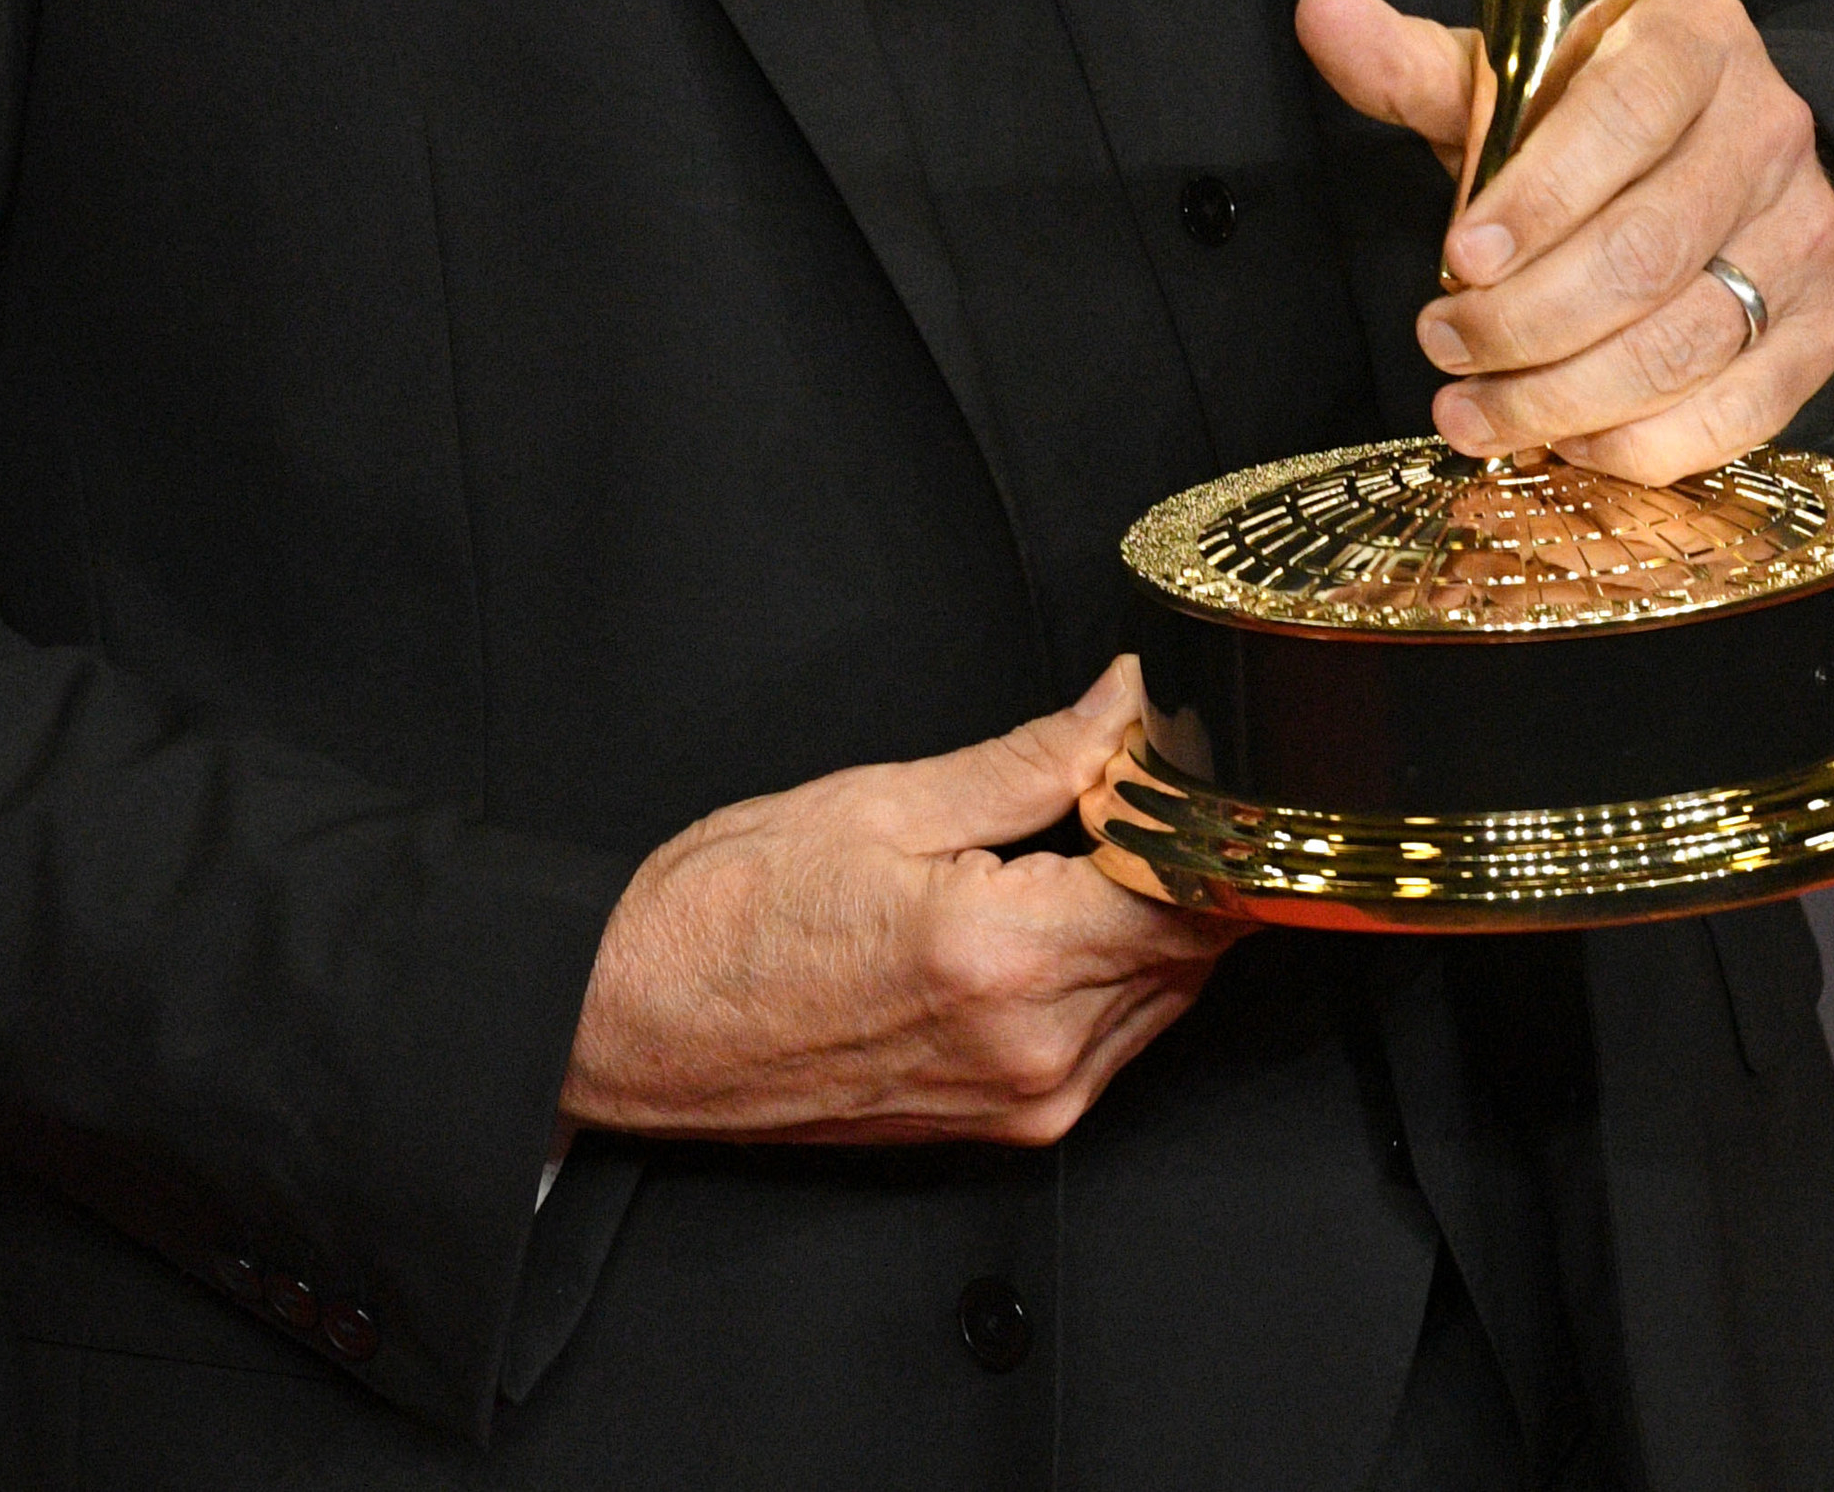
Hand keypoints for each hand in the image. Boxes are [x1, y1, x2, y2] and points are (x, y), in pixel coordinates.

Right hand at [558, 657, 1235, 1145]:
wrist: (632, 1026)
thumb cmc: (723, 915)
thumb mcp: (882, 799)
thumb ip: (1033, 757)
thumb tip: (1126, 704)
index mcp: (1007, 958)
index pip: (1191, 888)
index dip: (1201, 809)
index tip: (1179, 749)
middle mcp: (1036, 1052)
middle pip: (1192, 946)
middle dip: (1184, 854)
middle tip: (1138, 769)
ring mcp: (1027, 1104)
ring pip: (1164, 995)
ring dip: (1154, 912)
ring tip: (1092, 830)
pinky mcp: (1009, 1128)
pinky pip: (1114, 1040)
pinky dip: (1115, 967)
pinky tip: (1063, 905)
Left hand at [1297, 0, 1833, 484]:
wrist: (1741, 153)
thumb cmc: (1601, 117)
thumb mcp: (1518, 77)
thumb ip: (1417, 64)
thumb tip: (1321, 15)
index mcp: (1692, 40)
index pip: (1621, 115)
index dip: (1538, 197)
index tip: (1458, 258)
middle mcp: (1766, 132)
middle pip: (1645, 250)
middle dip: (1525, 318)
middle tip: (1441, 344)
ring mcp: (1804, 237)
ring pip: (1683, 342)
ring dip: (1562, 394)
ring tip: (1473, 412)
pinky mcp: (1821, 330)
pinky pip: (1735, 411)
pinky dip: (1639, 441)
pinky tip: (1564, 436)